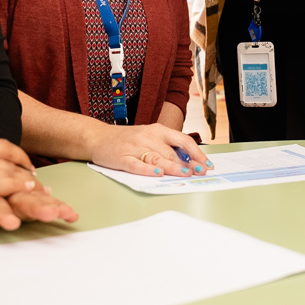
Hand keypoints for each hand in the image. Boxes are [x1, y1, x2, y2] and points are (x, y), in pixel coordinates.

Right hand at [84, 123, 210, 176]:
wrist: (97, 137)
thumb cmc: (127, 139)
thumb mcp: (149, 137)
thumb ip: (167, 147)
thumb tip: (189, 162)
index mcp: (157, 130)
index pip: (182, 140)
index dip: (196, 153)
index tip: (207, 164)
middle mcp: (147, 137)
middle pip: (171, 152)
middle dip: (188, 164)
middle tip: (200, 173)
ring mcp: (134, 147)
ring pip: (157, 158)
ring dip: (173, 167)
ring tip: (185, 174)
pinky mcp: (121, 158)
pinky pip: (136, 165)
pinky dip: (148, 170)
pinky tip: (157, 173)